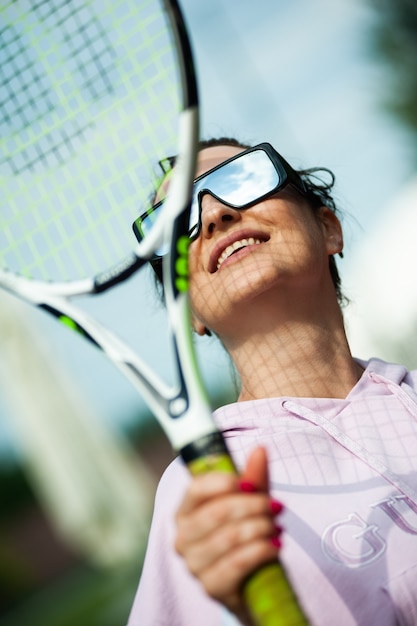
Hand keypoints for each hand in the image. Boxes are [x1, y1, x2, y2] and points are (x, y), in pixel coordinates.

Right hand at [175, 447, 282, 622]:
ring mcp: (194, 565)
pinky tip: (276, 545)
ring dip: (261, 528)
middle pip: (218, 512)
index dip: (224, 483)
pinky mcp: (211, 587)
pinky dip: (262, 550)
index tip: (251, 484)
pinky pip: (238, 562)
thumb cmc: (246, 535)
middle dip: (254, 506)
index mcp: (185, 511)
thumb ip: (253, 478)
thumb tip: (260, 450)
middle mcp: (183, 538)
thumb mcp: (251, 503)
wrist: (254, 581)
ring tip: (277, 527)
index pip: (196, 489)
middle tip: (276, 506)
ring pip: (230, 537)